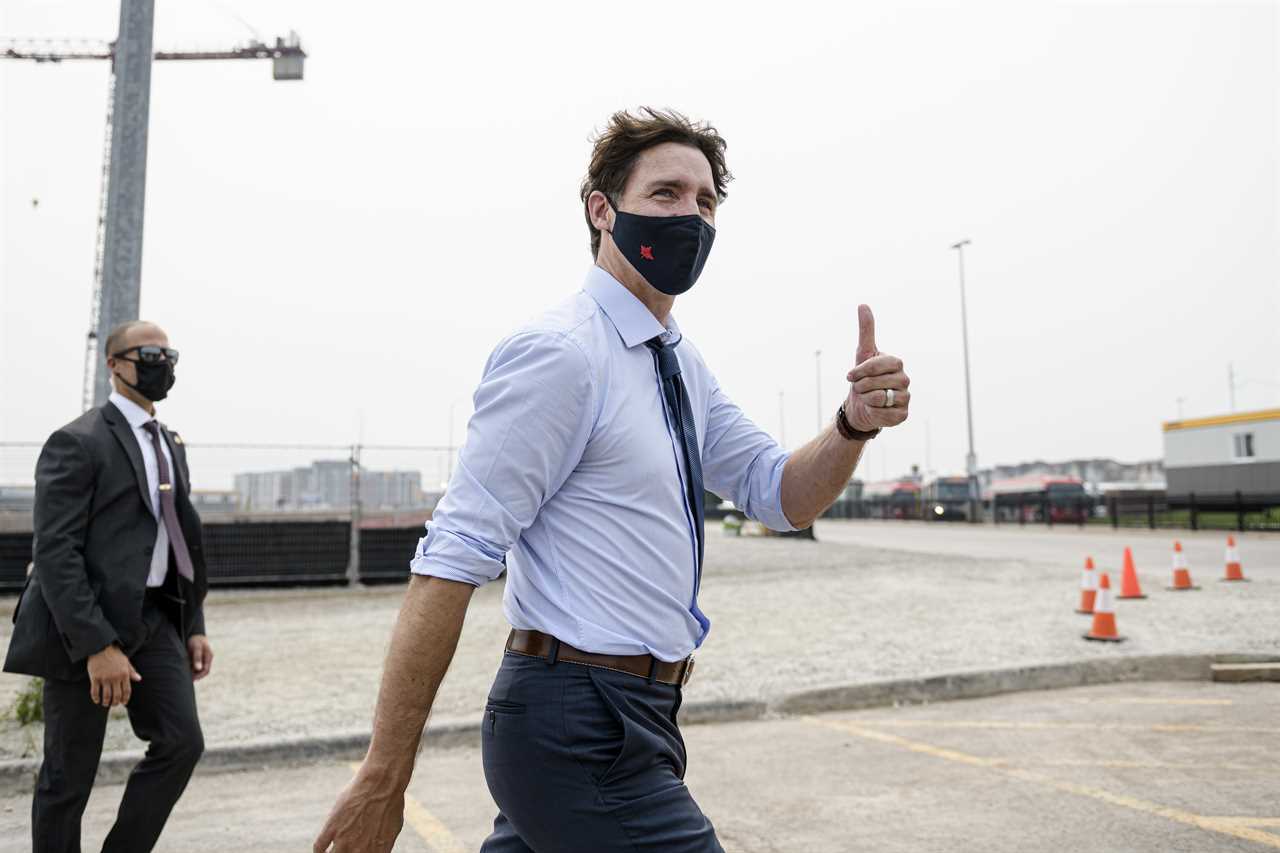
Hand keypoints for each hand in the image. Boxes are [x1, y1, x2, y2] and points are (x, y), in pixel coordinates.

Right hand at [87, 644, 141, 706]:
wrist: (100, 647)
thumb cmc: (114, 654)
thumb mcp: (125, 661)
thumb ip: (132, 671)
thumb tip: (139, 679)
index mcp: (124, 674)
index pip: (127, 691)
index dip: (125, 699)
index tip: (124, 703)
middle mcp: (115, 678)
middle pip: (117, 695)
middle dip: (116, 702)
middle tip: (114, 705)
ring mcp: (105, 678)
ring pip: (106, 696)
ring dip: (106, 702)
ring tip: (106, 704)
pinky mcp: (95, 678)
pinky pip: (95, 692)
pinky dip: (96, 698)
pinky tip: (97, 700)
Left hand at [188, 634, 213, 680]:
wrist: (193, 634)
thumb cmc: (196, 640)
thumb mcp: (196, 648)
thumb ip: (197, 658)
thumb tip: (198, 669)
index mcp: (209, 657)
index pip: (206, 670)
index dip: (200, 676)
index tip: (192, 679)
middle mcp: (206, 660)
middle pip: (202, 672)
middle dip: (196, 676)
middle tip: (187, 680)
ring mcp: (202, 660)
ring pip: (198, 670)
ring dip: (193, 673)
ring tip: (185, 676)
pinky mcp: (196, 659)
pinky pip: (194, 667)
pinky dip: (190, 670)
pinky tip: (184, 671)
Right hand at [314, 763, 405, 852]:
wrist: (382, 783)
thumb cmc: (391, 802)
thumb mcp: (393, 828)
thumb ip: (383, 844)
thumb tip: (380, 849)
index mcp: (377, 852)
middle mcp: (359, 850)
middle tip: (345, 850)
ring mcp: (344, 839)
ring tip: (332, 852)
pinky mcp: (332, 827)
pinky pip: (319, 848)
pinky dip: (319, 851)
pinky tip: (321, 850)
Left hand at [845, 304, 909, 431]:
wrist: (860, 406)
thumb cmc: (862, 378)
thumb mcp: (862, 354)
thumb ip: (866, 330)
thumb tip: (863, 304)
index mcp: (896, 363)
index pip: (878, 364)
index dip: (861, 371)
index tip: (850, 376)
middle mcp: (905, 379)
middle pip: (876, 382)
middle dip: (861, 386)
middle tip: (859, 388)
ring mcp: (906, 397)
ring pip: (880, 398)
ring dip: (866, 399)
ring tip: (867, 398)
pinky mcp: (903, 415)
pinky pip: (885, 414)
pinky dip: (874, 412)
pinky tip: (874, 410)